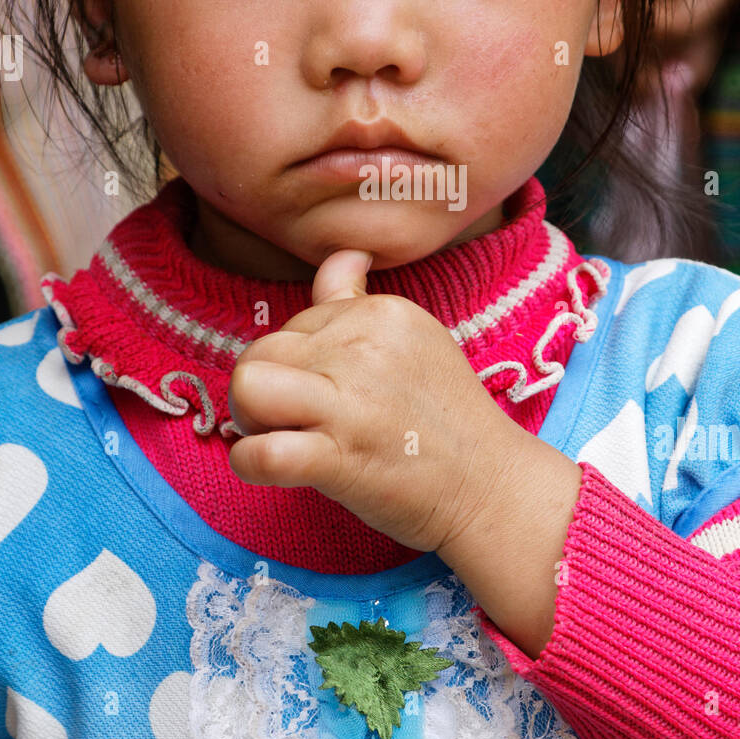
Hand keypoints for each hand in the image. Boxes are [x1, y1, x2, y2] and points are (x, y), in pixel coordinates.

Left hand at [226, 247, 523, 555]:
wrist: (491, 485)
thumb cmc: (445, 417)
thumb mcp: (412, 339)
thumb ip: (359, 299)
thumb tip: (346, 253)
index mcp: (382, 313)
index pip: (297, 321)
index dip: (298, 362)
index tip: (324, 394)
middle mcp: (365, 348)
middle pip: (261, 350)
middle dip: (263, 388)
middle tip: (297, 421)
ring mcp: (352, 404)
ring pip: (248, 384)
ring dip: (249, 416)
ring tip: (277, 435)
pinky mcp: (342, 459)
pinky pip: (263, 454)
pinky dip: (251, 464)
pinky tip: (271, 470)